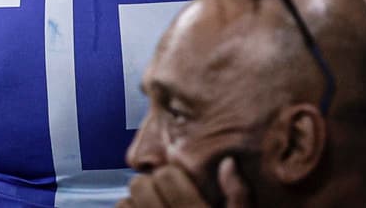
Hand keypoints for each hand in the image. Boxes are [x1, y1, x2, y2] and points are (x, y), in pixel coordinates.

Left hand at [120, 160, 250, 207]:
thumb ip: (240, 196)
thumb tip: (227, 162)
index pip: (167, 177)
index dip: (171, 175)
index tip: (178, 181)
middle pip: (141, 186)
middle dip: (150, 185)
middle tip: (162, 192)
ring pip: (125, 203)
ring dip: (136, 202)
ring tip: (151, 205)